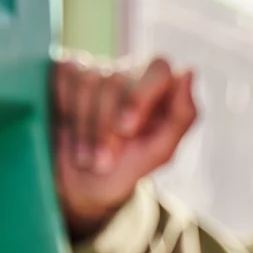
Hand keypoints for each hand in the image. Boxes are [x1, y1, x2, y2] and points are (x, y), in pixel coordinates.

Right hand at [52, 54, 197, 233]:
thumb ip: (182, 116)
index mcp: (159, 86)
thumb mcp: (160, 152)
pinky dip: (64, 109)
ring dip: (83, 127)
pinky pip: (63, 77)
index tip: (126, 129)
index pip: (159, 68)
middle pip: (116, 81)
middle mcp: (128, 71)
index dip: (140, 96)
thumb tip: (189, 71)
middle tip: (102, 162)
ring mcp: (95, 69)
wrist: (85, 184)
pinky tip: (68, 130)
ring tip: (86, 158)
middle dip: (105, 128)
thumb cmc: (128, 165)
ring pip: (87, 81)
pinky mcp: (66, 71)